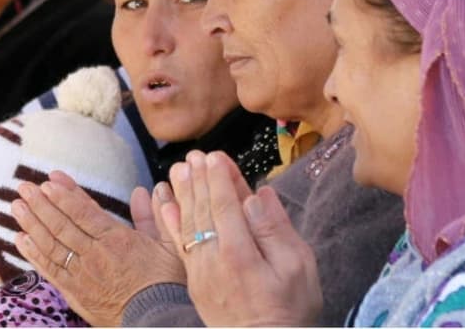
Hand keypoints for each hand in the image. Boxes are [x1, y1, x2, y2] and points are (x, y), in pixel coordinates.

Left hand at [12, 171, 184, 325]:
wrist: (159, 321)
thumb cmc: (167, 283)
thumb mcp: (169, 245)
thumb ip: (153, 216)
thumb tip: (147, 190)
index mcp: (117, 239)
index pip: (84, 211)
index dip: (65, 195)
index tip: (49, 180)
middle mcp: (95, 255)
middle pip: (62, 225)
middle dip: (41, 203)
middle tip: (24, 186)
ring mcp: (82, 275)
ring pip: (52, 245)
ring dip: (32, 223)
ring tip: (16, 206)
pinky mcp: (75, 293)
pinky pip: (50, 270)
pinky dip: (33, 253)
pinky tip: (20, 239)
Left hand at [161, 150, 322, 326]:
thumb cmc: (289, 310)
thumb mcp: (298, 268)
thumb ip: (276, 229)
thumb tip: (258, 195)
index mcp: (240, 252)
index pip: (225, 204)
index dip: (218, 178)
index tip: (214, 155)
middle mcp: (213, 258)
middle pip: (202, 209)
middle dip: (198, 179)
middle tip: (194, 155)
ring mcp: (200, 271)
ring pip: (187, 223)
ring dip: (182, 193)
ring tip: (179, 169)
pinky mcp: (194, 282)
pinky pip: (177, 243)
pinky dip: (171, 221)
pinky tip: (166, 203)